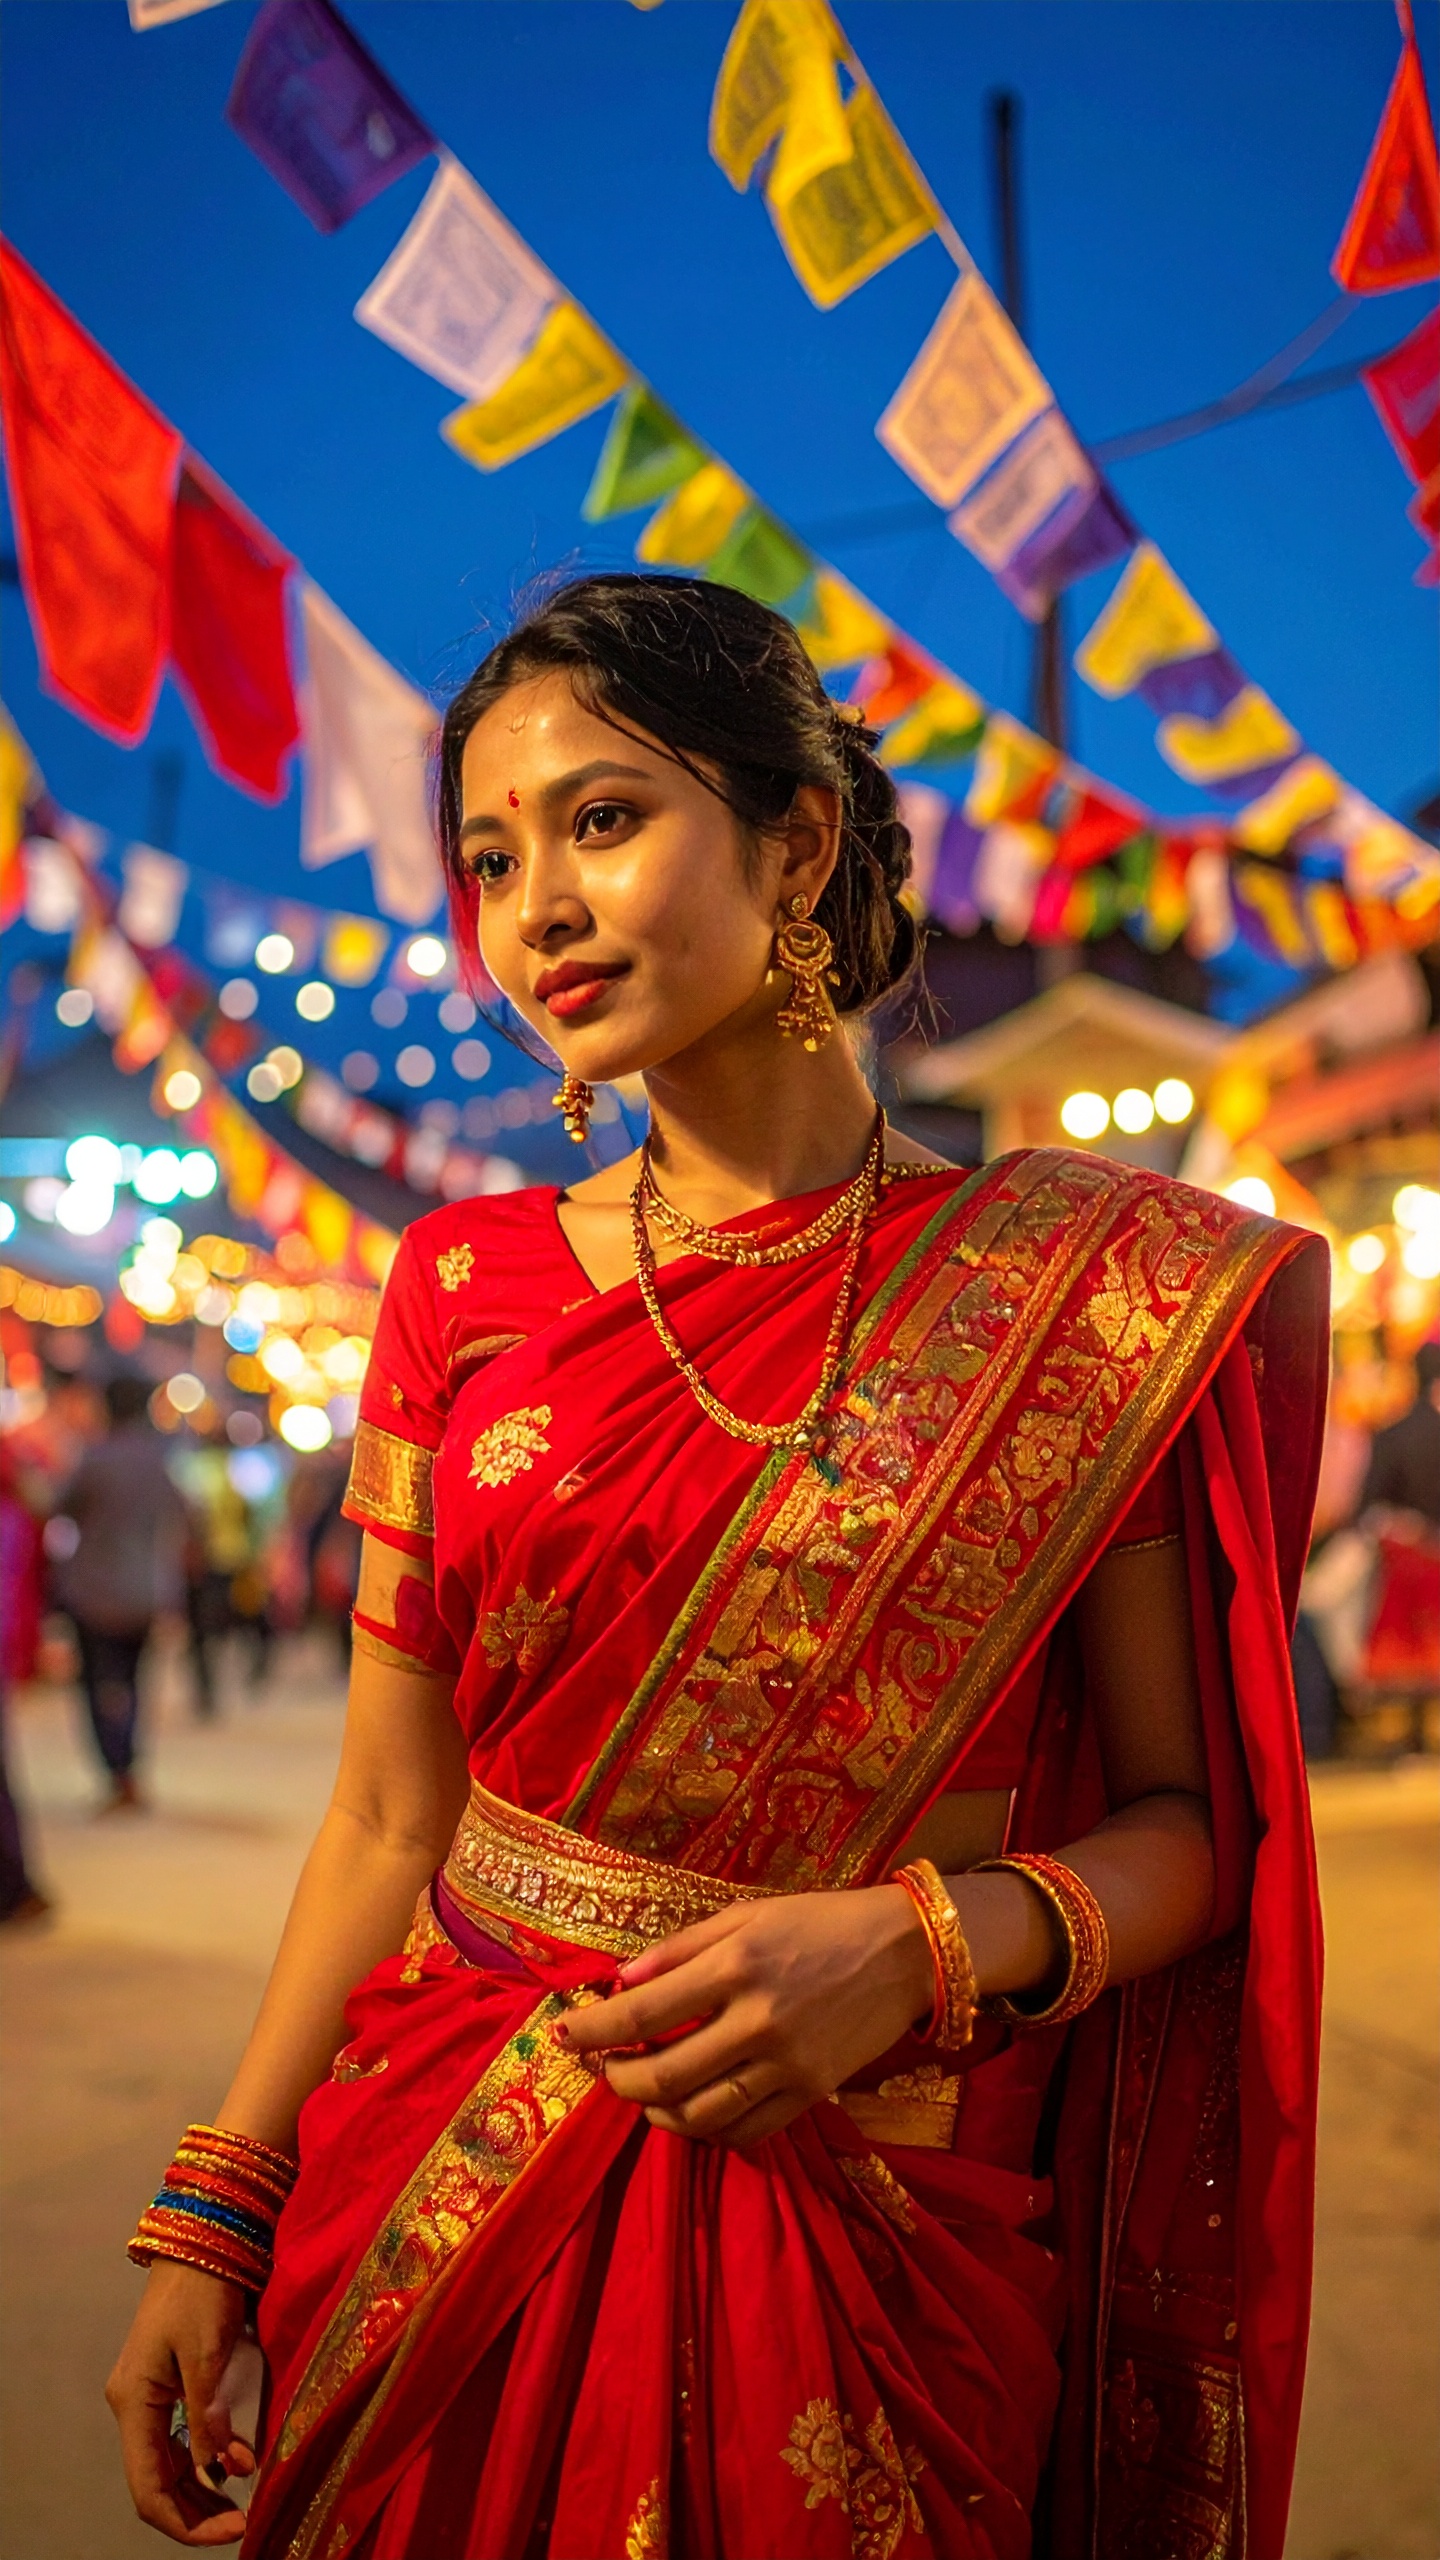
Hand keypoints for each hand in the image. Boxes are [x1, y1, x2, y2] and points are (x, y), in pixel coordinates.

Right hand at [106, 2262, 251, 2544]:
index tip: (234, 2529)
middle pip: (156, 2483)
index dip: (187, 2522)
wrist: (201, 2241)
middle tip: (243, 2524)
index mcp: (135, 2403)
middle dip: (196, 2513)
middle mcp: (134, 2407)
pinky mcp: (167, 2387)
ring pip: (167, 2466)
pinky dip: (203, 2462)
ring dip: (201, 2493)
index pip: (149, 2488)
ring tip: (241, 2507)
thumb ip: (211, 2414)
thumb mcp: (208, 2352)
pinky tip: (233, 2467)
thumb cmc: (202, 2290)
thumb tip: (226, 2469)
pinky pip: (179, 2441)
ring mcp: (149, 2398)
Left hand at [561, 1885, 934, 2146]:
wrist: (904, 1950)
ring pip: (698, 2115)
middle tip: (603, 2068)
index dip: (593, 2030)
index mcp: (735, 1964)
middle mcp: (756, 2020)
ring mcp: (786, 2064)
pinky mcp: (811, 2094)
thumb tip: (620, 1981)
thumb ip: (680, 1949)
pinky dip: (706, 2129)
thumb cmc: (818, 1921)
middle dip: (616, 2078)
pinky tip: (692, 2109)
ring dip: (655, 2110)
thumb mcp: (746, 1913)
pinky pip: (744, 2131)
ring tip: (642, 2090)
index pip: (641, 2012)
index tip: (565, 2033)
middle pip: (661, 2075)